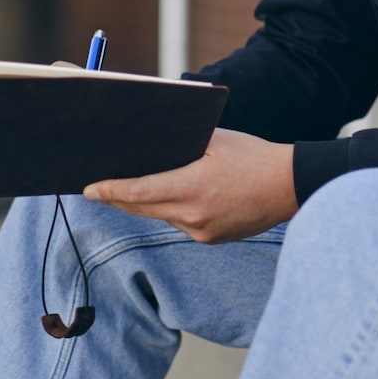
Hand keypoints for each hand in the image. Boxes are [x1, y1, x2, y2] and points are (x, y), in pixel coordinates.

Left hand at [84, 128, 297, 243]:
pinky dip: (172, 211)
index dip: (110, 191)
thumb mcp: (216, 139)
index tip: (88, 189)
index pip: (138, 193)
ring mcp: (202, 231)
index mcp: (192, 187)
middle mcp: (193, 215)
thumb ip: (182, 142)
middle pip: (142, 209)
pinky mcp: (211, 238)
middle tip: (97, 189)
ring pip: (160, 217)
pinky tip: (174, 197)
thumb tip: (152, 142)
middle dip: (118, 198)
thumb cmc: (253, 155)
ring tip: (130, 189)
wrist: (289, 186)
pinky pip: (180, 224)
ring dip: (145, 204)